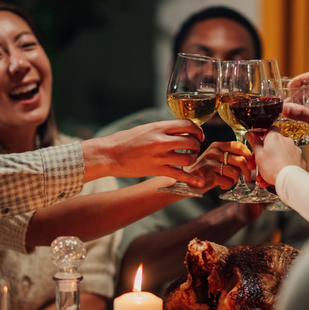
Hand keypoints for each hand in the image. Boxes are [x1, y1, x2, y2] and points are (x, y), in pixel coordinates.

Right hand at [83, 120, 204, 184]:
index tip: (198, 136)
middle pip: (191, 142)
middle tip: (193, 150)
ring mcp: (159, 156)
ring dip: (192, 160)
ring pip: (188, 158)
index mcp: (159, 127)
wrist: (109, 154)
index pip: (187, 125)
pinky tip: (199, 184)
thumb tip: (179, 130)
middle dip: (196, 146)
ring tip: (188, 161)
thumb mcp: (146, 128)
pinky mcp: (156, 170)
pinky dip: (191, 180)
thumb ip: (163, 129)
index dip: (197, 131)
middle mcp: (161, 140)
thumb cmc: (125, 140)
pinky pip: (179, 175)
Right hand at [186, 141, 251, 192]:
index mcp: (217, 146)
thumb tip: (249, 160)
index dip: (248, 155)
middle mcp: (214, 153)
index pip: (239, 146)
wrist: (187, 178)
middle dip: (246, 171)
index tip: (251, 163)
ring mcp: (211, 164)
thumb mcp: (215, 157)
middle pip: (240, 160)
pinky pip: (227, 182)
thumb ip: (229, 156)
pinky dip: (227, 185)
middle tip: (247, 177)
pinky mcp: (209, 176)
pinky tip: (221, 185)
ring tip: (228, 181)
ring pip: (235, 172)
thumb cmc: (205, 169)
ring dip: (235, 180)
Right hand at [246, 128, 304, 186]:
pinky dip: (280, 167)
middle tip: (256, 164)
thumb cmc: (274, 168)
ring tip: (263, 176)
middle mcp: (286, 141)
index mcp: (275, 137)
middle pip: (272, 145)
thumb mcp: (259, 155)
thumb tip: (250, 134)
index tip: (256, 142)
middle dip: (263, 155)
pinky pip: (287, 162)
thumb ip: (254, 143)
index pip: (268, 130)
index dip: (261, 136)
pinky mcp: (299, 159)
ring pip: (279, 155)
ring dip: (270, 164)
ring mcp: (294, 150)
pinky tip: (273, 177)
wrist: (289, 180)